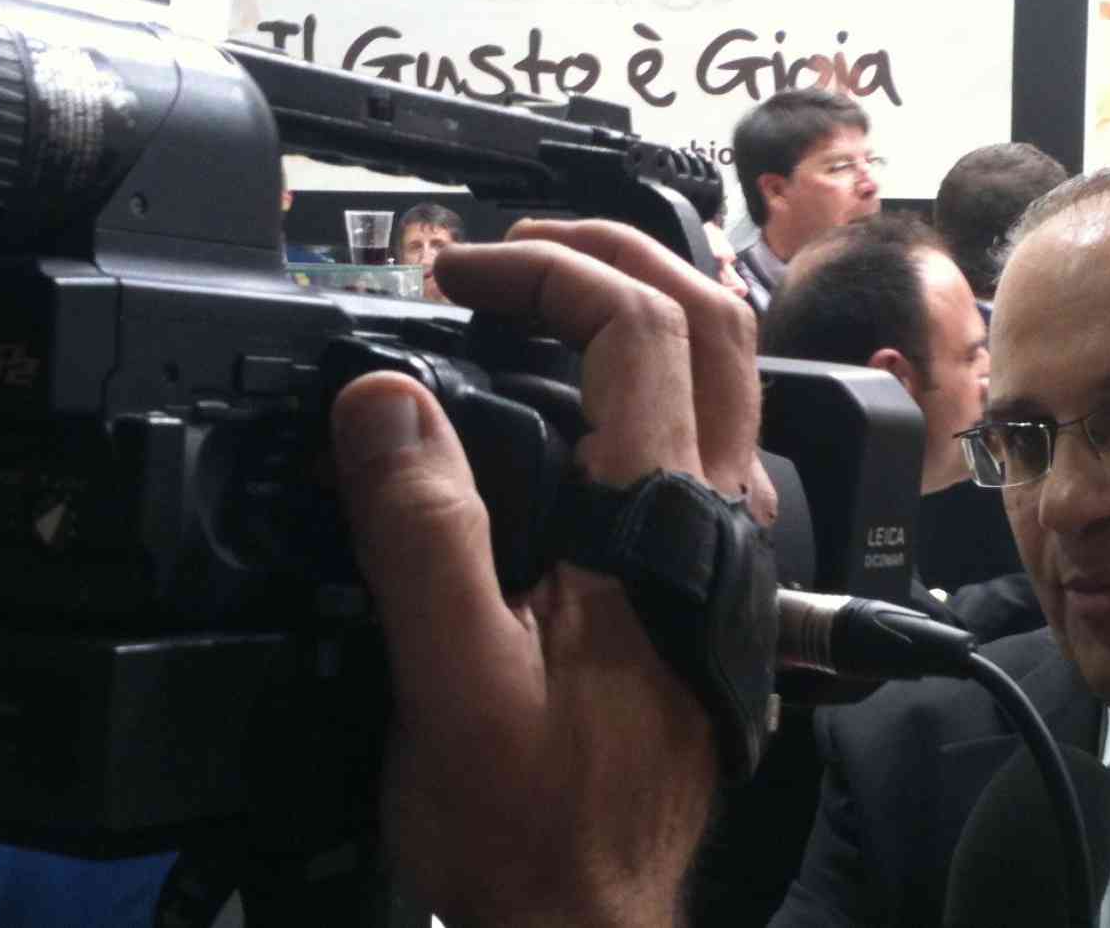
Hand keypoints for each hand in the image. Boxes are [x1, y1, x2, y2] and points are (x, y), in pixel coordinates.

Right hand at [331, 219, 763, 926]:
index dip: (547, 271)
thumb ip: (423, 531)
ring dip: (642, 305)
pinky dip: (643, 378)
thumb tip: (387, 402)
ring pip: (722, 378)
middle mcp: (716, 525)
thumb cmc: (531, 827)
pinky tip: (572, 402)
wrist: (587, 918)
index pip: (637, 331)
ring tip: (542, 292)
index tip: (455, 277)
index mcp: (662, 529)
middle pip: (712, 323)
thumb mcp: (450, 683)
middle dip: (615, 252)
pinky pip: (698, 440)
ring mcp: (720, 552)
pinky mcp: (704, 585)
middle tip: (513, 248)